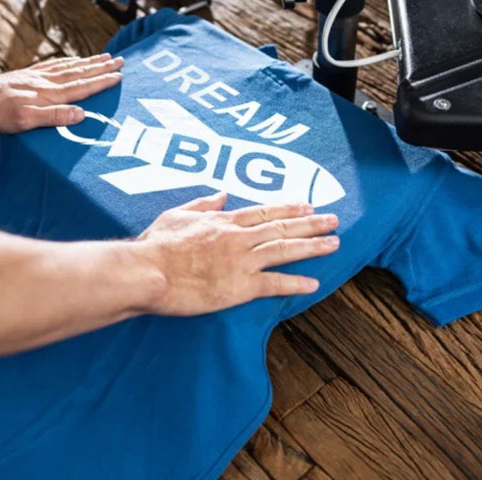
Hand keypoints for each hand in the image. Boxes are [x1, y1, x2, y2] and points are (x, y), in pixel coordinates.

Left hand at [0, 53, 124, 132]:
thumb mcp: (25, 121)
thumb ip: (54, 116)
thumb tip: (81, 113)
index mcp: (49, 94)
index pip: (82, 87)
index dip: (102, 81)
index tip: (119, 75)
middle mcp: (46, 82)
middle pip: (80, 72)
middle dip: (101, 67)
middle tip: (120, 59)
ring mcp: (37, 77)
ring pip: (70, 67)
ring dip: (89, 62)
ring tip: (105, 56)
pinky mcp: (28, 76)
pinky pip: (54, 65)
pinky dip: (68, 62)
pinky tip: (73, 60)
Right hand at [137, 192, 339, 316]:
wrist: (147, 271)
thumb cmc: (155, 245)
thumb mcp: (176, 214)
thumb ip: (202, 203)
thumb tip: (222, 193)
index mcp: (223, 220)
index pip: (264, 212)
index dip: (289, 209)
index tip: (308, 206)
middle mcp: (238, 237)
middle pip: (282, 228)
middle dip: (311, 224)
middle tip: (334, 220)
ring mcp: (241, 261)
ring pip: (285, 250)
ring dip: (313, 246)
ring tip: (334, 243)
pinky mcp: (239, 287)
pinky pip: (274, 284)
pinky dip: (296, 283)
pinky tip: (314, 283)